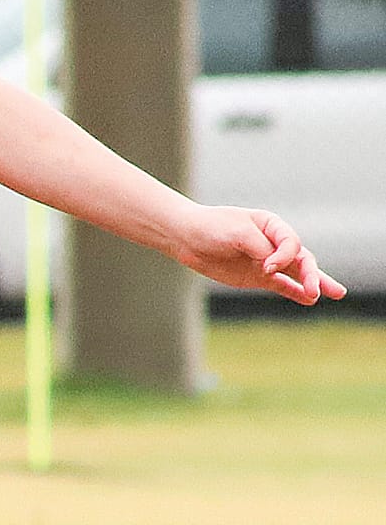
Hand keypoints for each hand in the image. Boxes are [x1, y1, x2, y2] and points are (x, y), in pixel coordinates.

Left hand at [174, 206, 345, 305]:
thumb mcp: (236, 232)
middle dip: (310, 274)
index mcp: (272, 225)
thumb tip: (274, 266)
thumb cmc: (211, 228)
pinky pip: (282, 285)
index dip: (283, 257)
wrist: (188, 237)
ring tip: (336, 293)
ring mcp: (267, 262)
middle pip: (301, 258)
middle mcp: (274, 243)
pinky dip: (295, 292)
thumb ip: (258, 247)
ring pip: (297, 273)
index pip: (291, 243)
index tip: (265, 267)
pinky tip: (310, 299)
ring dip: (314, 283)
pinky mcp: (258, 277)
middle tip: (316, 290)